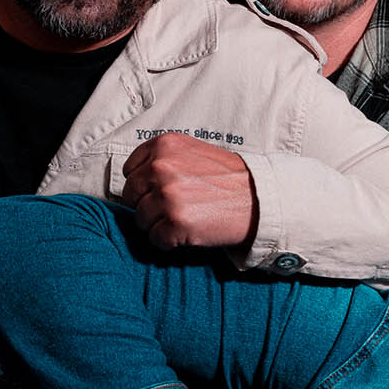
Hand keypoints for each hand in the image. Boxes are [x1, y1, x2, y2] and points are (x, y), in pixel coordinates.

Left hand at [122, 133, 258, 249]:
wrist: (259, 198)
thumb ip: (164, 160)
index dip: (143, 185)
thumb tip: (138, 181)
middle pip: (131, 196)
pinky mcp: (175, 223)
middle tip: (172, 209)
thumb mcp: (193, 153)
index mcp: (164, 146)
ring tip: (183, 220)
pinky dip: (168, 242)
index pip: (130, 170)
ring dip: (158, 225)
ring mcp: (167, 196)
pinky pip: (155, 239)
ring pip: (140, 220)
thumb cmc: (230, 178)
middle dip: (147, 206)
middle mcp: (161, 168)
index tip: (157, 192)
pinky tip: (186, 233)